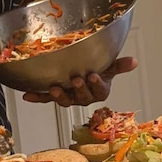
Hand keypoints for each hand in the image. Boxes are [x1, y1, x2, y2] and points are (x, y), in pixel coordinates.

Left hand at [22, 57, 137, 106]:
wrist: (86, 74)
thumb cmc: (99, 71)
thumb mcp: (109, 67)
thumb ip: (119, 65)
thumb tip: (134, 61)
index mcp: (99, 90)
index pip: (100, 90)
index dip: (97, 84)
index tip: (93, 76)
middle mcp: (85, 97)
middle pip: (83, 97)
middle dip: (79, 89)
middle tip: (76, 80)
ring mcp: (70, 97)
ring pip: (66, 100)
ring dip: (60, 96)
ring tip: (55, 88)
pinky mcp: (55, 95)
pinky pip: (46, 98)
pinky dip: (37, 97)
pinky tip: (27, 95)